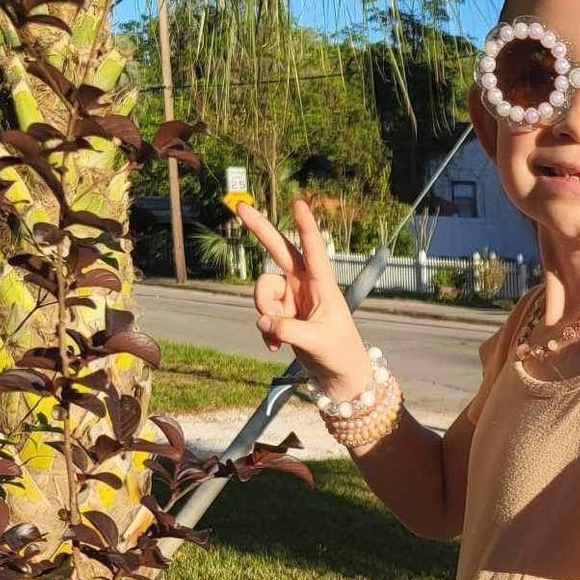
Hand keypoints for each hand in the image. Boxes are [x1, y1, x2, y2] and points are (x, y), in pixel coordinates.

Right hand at [235, 196, 373, 400]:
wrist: (339, 376)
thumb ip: (289, 329)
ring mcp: (291, 298)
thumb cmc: (340, 353)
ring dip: (264, 311)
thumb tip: (262, 321)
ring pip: (263, 291)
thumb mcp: (317, 341)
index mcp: (323, 285)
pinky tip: (274, 346)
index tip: (299, 203)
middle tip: (239, 206)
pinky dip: (264, 330)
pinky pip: (261, 314)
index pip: (314, 251)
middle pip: (279, 251)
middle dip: (259, 229)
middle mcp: (305, 285)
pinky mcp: (281, 314)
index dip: (306, 227)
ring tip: (277, 336)